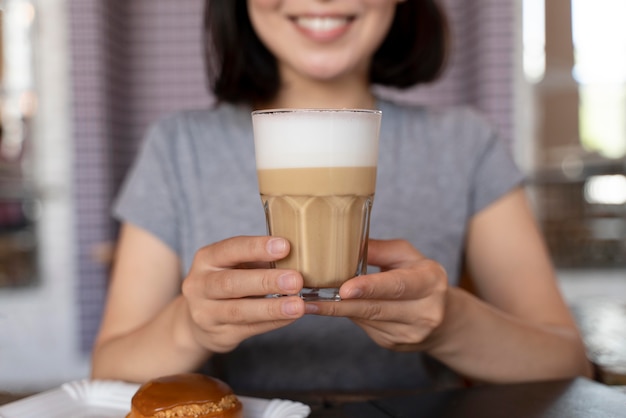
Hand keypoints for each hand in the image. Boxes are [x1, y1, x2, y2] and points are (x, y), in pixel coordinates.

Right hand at [181, 236, 304, 353]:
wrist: (198, 320)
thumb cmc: (227, 281)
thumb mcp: (235, 265)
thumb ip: (260, 261)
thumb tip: (300, 259)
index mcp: (207, 259)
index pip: (230, 249)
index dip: (257, 248)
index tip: (285, 246)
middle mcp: (200, 285)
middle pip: (231, 283)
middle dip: (266, 281)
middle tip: (295, 280)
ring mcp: (206, 313)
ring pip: (239, 311)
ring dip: (272, 308)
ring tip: (298, 305)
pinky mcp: (219, 335)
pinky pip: (249, 329)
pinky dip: (273, 322)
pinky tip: (291, 317)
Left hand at [306, 239, 447, 351]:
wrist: (441, 317)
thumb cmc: (419, 277)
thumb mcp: (406, 256)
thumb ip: (379, 250)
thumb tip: (346, 241)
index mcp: (431, 282)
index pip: (397, 285)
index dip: (370, 287)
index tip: (344, 289)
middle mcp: (425, 312)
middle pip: (376, 308)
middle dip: (340, 304)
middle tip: (309, 299)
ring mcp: (410, 333)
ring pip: (366, 320)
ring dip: (337, 311)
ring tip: (309, 301)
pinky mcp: (394, 344)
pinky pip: (365, 328)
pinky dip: (347, 315)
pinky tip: (331, 307)